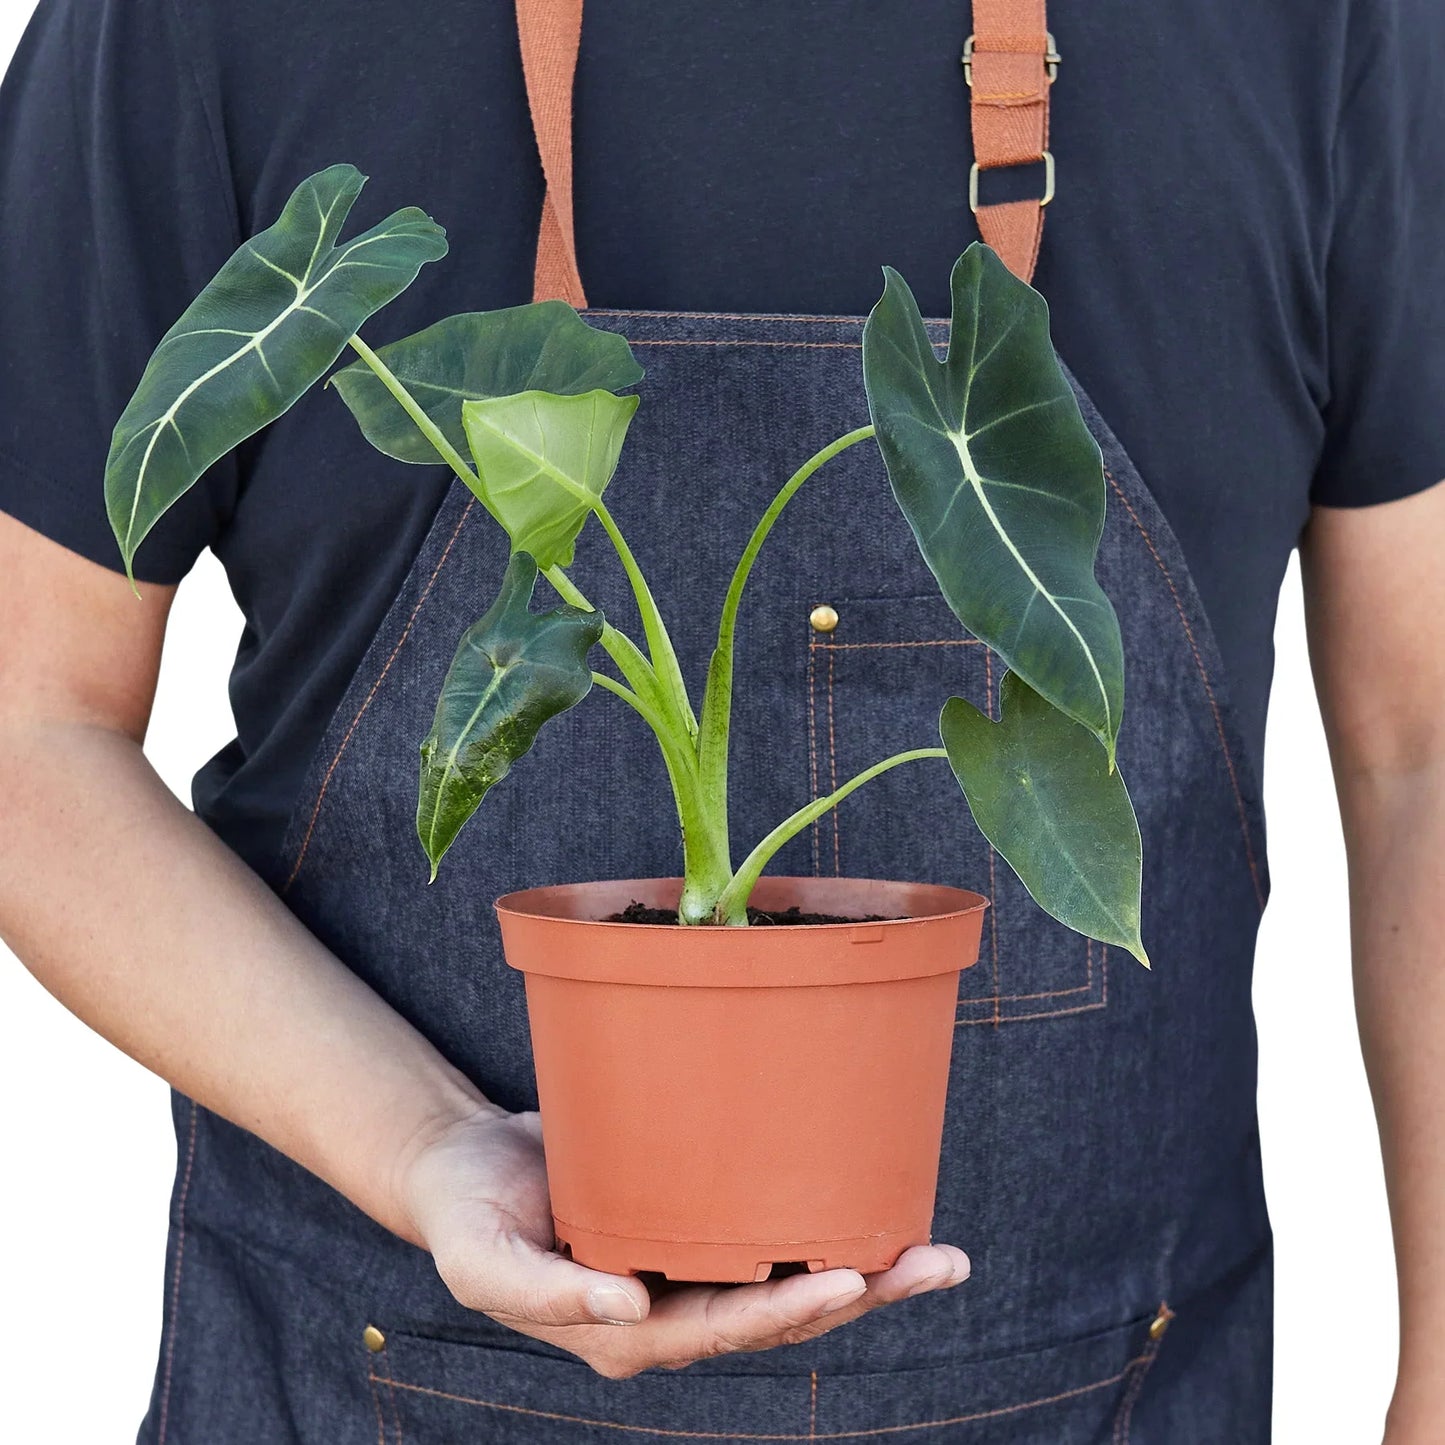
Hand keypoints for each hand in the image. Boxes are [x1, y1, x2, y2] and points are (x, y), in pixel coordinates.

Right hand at [399, 1104, 969, 1377]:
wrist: (465, 1170)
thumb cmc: (468, 1214)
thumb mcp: (481, 1258)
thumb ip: (542, 1292)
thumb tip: (628, 1310)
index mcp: (625, 1333)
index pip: (723, 1331)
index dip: (787, 1310)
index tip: (848, 1279)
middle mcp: (671, 1313)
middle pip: (780, 1318)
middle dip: (861, 1295)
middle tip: (936, 1263)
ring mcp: (688, 1274)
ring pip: (790, 1286)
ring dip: (868, 1275)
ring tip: (940, 1255)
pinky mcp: (694, 1227)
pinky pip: (768, 1238)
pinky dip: (824, 1229)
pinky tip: (876, 1211)